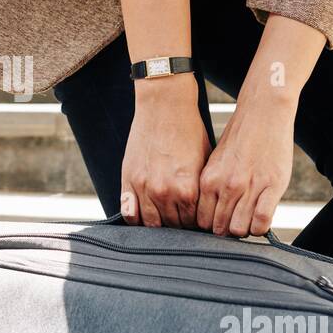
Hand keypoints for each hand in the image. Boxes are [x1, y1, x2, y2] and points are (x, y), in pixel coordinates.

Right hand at [120, 73, 210, 227]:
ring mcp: (144, 188)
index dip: (196, 222)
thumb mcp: (204, 162)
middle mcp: (165, 193)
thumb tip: (204, 210)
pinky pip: (130, 213)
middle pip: (173, 226)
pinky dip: (137, 217)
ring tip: (165, 215)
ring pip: (151, 224)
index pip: (193, 223)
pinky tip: (144, 213)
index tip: (196, 219)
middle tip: (181, 217)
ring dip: (159, 222)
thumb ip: (200, 190)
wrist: (164, 106)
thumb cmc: (188, 131)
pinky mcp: (128, 180)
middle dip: (179, 224)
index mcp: (188, 190)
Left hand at [196, 84, 295, 236]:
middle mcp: (226, 185)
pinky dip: (261, 227)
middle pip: (220, 228)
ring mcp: (249, 187)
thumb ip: (212, 186)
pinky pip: (262, 221)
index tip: (219, 225)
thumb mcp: (216, 162)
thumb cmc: (240, 138)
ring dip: (245, 230)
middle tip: (236, 225)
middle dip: (227, 231)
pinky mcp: (272, 186)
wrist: (262, 114)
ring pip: (240, 229)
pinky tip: (261, 220)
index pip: (203, 220)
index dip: (211, 227)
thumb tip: (210, 212)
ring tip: (249, 222)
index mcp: (209, 180)